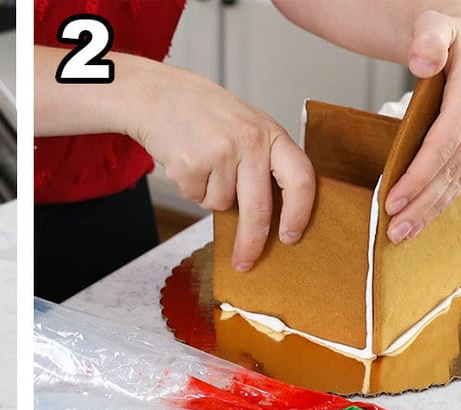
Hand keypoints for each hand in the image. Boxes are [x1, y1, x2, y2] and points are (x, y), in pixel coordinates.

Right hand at [129, 61, 316, 270]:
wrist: (160, 96)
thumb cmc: (206, 115)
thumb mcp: (247, 127)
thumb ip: (262, 163)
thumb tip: (268, 218)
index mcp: (270, 133)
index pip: (300, 178)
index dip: (299, 213)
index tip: (291, 237)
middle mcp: (250, 141)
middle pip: (259, 209)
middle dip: (251, 243)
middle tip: (244, 262)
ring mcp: (220, 152)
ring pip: (222, 205)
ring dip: (210, 194)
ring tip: (203, 163)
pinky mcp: (191, 165)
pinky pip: (197, 199)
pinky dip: (190, 189)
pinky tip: (187, 162)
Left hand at [382, 8, 460, 241]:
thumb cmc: (448, 34)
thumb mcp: (436, 25)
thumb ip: (428, 39)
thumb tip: (425, 61)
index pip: (443, 144)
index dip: (418, 175)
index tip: (392, 198)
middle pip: (449, 171)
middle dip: (420, 204)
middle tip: (392, 231)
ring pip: (456, 181)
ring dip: (429, 212)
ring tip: (401, 235)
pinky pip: (458, 180)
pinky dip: (438, 203)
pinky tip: (419, 220)